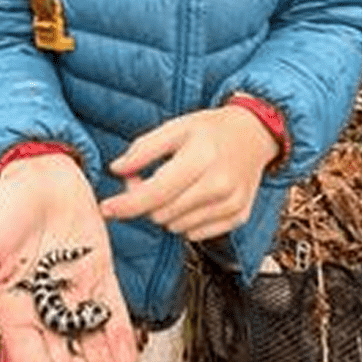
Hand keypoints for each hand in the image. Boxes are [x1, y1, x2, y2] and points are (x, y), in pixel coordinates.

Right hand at [0, 154, 137, 361]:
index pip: (30, 361)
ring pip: (90, 342)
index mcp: (13, 307)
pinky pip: (112, 311)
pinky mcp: (100, 273)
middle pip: (64, 359)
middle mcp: (46, 306)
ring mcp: (75, 291)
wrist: (39, 169)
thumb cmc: (3, 210)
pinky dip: (119, 337)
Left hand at [101, 107, 278, 240]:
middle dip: (144, 201)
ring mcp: (231, 204)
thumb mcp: (175, 127)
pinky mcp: (238, 217)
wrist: (254, 135)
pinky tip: (190, 197)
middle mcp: (219, 185)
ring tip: (172, 186)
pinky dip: (183, 220)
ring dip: (164, 211)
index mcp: (201, 158)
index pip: (155, 193)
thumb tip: (116, 169)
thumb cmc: (211, 130)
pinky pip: (194, 234)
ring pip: (175, 226)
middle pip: (161, 214)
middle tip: (146, 179)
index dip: (126, 204)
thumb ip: (143, 149)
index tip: (106, 208)